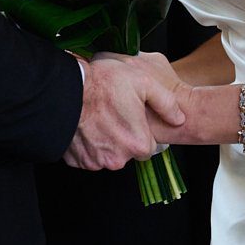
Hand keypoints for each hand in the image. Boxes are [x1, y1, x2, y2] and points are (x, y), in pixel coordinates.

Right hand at [64, 54, 184, 170]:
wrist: (64, 90)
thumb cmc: (103, 83)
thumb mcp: (143, 82)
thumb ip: (166, 102)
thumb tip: (179, 118)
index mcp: (138, 143)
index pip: (148, 145)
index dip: (140, 128)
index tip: (131, 115)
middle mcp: (118, 159)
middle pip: (128, 151)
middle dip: (123, 136)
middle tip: (113, 113)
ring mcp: (96, 162)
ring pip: (108, 154)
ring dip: (105, 140)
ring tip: (98, 117)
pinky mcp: (78, 161)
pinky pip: (88, 155)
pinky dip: (88, 144)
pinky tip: (87, 125)